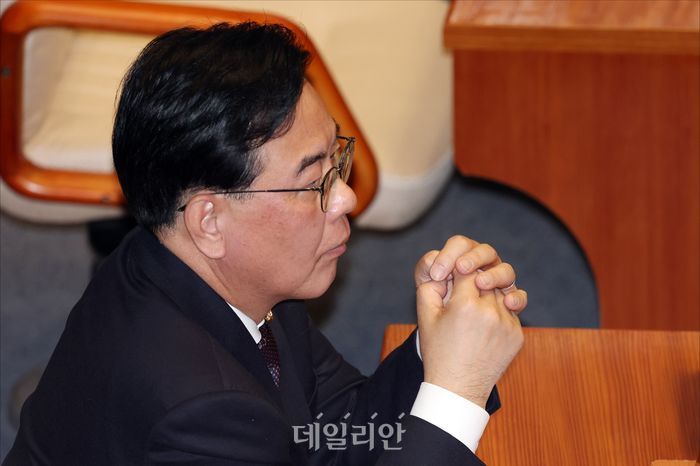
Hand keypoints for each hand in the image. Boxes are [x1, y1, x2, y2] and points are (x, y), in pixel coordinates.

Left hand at [414, 235, 526, 312]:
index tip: (437, 274)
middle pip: (486, 252)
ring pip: (505, 271)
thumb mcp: (425, 292)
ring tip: (481, 283)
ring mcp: (497, 285)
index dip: (448, 255)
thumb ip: (426, 273)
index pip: (460, 245)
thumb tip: (433, 261)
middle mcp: (482, 268)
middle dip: (474, 258)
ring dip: (495, 274)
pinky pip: (519, 297)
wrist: (449, 345)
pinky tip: (508, 303)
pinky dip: (517, 297)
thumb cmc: (435, 313)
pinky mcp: (508, 304)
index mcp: (460, 259)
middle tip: (461, 268)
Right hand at [417, 270, 523, 407]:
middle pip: (485, 278)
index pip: (467, 269)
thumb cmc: (438, 351)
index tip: (453, 275)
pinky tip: (484, 325)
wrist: (458, 388)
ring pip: (500, 292)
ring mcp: (507, 324)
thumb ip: (430, 284)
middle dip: (474, 280)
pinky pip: (510, 311)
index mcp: (465, 305)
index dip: (458, 269)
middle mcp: (490, 312)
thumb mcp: (425, 316)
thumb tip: (445, 268)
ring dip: (488, 294)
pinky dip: (498, 311)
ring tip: (474, 310)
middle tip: (463, 292)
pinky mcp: (517, 335)